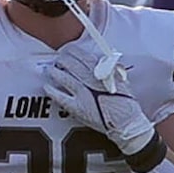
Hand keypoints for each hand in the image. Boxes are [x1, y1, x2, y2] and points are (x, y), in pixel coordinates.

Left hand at [45, 41, 155, 157]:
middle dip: (62, 60)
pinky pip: (60, 97)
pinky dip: (52, 91)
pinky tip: (46, 87)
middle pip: (71, 65)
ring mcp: (82, 94)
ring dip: (55, 72)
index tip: (68, 50)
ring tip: (49, 69)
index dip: (73, 52)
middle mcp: (90, 81)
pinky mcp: (77, 107)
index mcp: (101, 72)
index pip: (83, 57)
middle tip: (57, 59)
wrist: (127, 122)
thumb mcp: (121, 80)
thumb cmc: (126, 103)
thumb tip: (103, 59)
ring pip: (64, 78)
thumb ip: (111, 69)